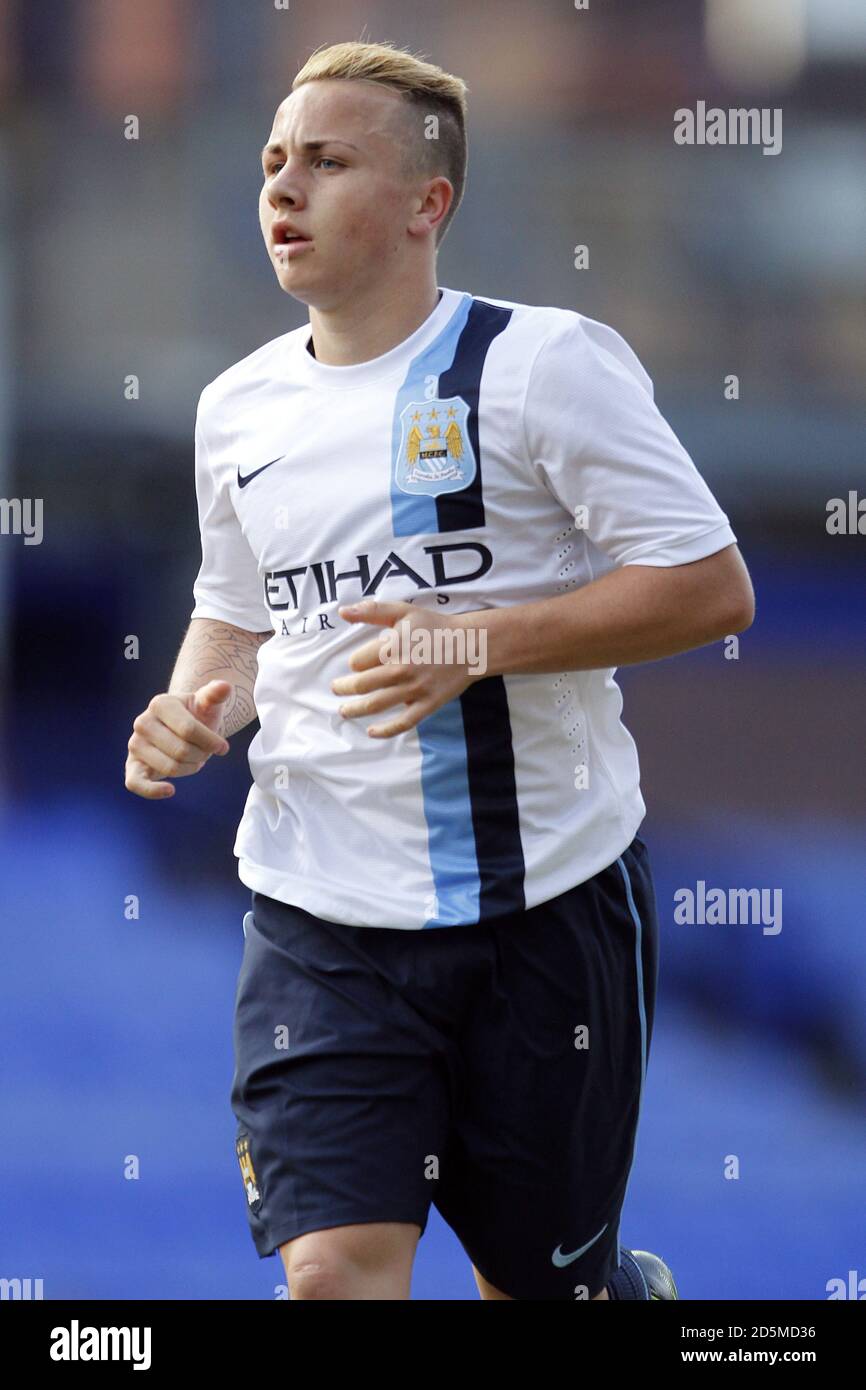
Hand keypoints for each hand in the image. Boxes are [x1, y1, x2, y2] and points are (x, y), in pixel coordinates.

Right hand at [125, 679, 231, 798]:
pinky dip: (152, 790)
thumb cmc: (197, 715)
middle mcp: (142, 722)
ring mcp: (135, 744)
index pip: (189, 730)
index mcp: (160, 703)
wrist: (183, 728)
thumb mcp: (208, 703)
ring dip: (190, 768)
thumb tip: (225, 686)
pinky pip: (135, 783)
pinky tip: (170, 790)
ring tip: (194, 760)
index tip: (223, 747)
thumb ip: (215, 694)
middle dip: (201, 755)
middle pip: (181, 751)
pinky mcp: (132, 765)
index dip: (211, 742)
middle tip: (205, 752)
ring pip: (170, 768)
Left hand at [332, 600, 482, 737]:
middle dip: (344, 688)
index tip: (358, 663)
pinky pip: (403, 723)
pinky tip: (372, 732)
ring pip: (375, 704)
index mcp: (392, 647)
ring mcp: (414, 690)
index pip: (358, 662)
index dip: (355, 662)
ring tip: (344, 710)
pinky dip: (385, 730)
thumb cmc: (435, 627)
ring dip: (355, 710)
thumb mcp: (403, 612)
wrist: (470, 646)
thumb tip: (343, 612)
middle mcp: (400, 670)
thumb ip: (372, 611)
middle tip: (337, 688)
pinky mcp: (427, 704)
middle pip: (361, 685)